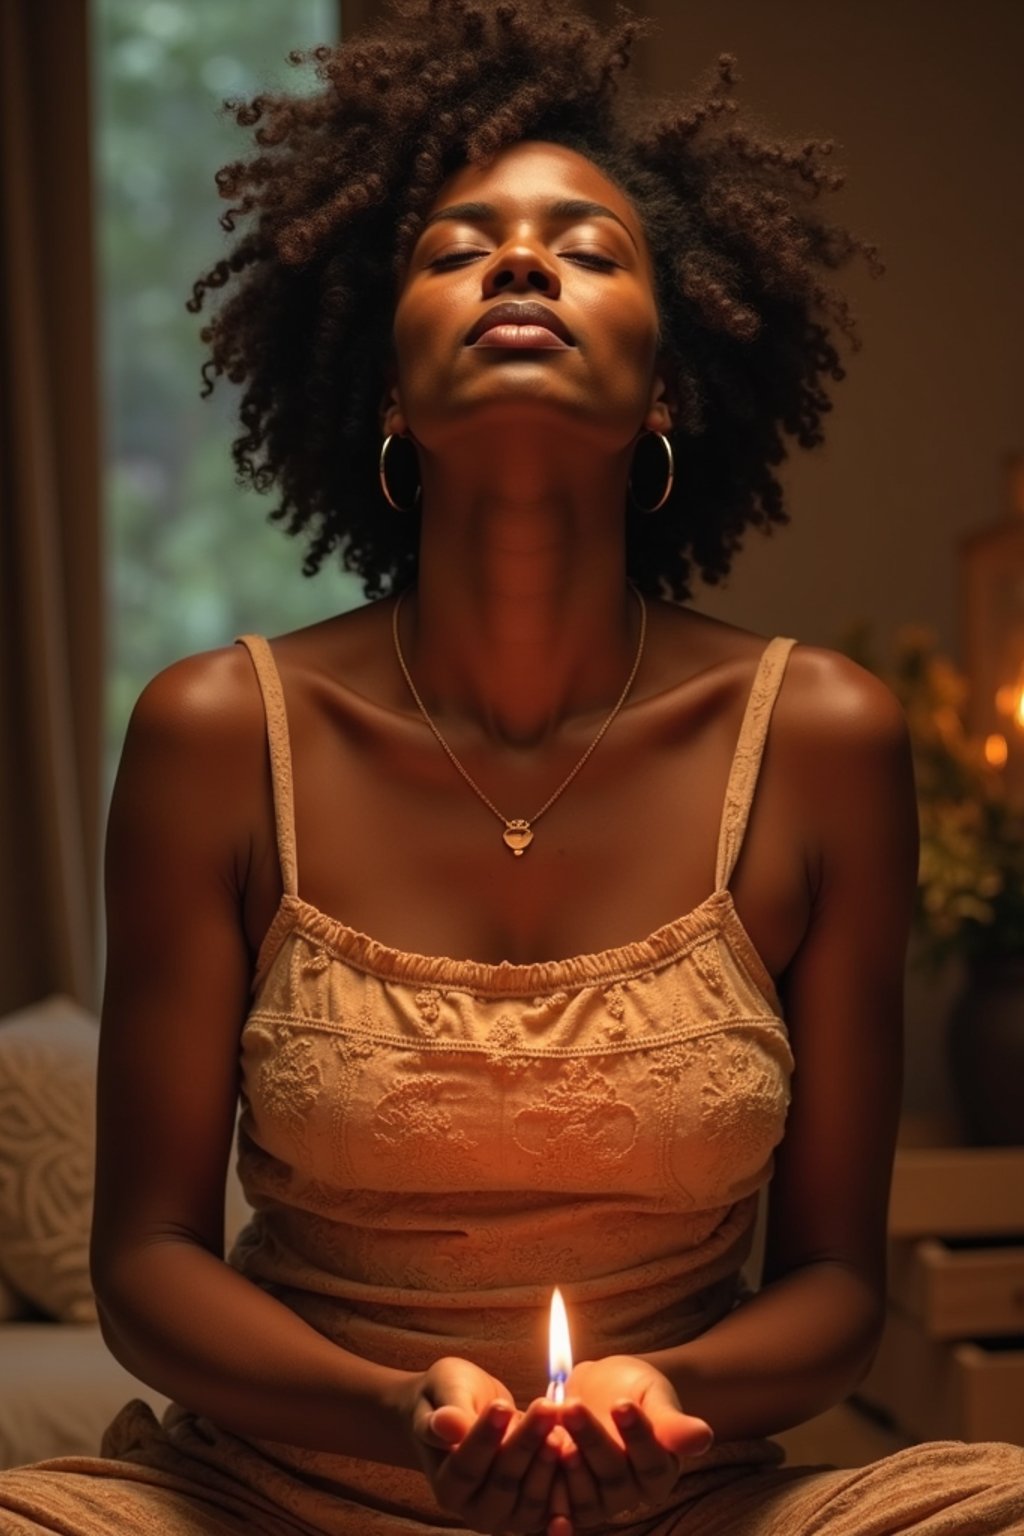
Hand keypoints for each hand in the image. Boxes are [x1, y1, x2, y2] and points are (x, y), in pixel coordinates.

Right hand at [404, 1355, 567, 1533]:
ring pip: (531, 1498)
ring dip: (548, 1463)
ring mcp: (506, 1516)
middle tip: (545, 1408)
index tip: (502, 1405)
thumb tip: (445, 1424)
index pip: (466, 1467)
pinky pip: (552, 1506)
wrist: (468, 1405)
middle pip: (502, 1483)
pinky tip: (578, 1462)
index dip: (484, 1438)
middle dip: (526, 1444)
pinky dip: (566, 1487)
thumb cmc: (452, 1394)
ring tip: (561, 1427)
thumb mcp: (445, 1390)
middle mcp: (474, 1510)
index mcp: (446, 1485)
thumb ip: (449, 1411)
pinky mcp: (534, 1512)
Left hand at [553, 1355, 713, 1529]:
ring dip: (564, 1459)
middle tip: (574, 1406)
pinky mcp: (565, 1500)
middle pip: (612, 1474)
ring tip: (550, 1425)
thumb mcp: (654, 1395)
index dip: (636, 1435)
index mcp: (659, 1473)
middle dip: (591, 1439)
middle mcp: (630, 1495)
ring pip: (581, 1488)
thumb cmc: (634, 1390)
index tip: (623, 1404)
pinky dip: (542, 1481)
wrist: (601, 1389)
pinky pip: (554, 1499)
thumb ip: (671, 1421)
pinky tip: (531, 1457)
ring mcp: (596, 1502)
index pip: (650, 1461)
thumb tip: (703, 1437)